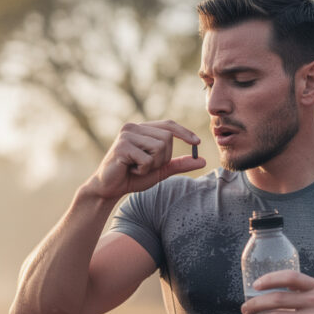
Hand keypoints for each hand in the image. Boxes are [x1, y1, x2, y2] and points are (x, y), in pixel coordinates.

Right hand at [86, 120, 204, 199]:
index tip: (197, 143)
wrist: (109, 188)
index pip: (168, 125)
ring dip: (153, 164)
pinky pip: (147, 159)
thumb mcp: (160, 170)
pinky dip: (143, 170)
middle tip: (147, 166)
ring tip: (138, 168)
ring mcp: (126, 135)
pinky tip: (131, 170)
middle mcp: (134, 127)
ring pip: (159, 147)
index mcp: (142, 129)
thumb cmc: (133, 177)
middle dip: (163, 157)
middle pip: (167, 138)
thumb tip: (203, 160)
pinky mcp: (122, 146)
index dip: (184, 132)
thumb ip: (179, 164)